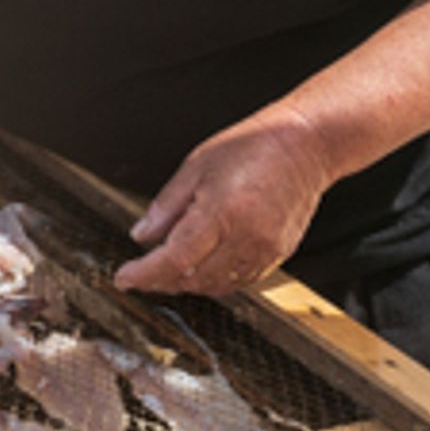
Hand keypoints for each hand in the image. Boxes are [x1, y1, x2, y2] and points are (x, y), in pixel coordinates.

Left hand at [112, 113, 336, 297]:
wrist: (305, 145)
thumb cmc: (253, 146)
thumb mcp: (196, 166)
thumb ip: (167, 206)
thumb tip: (142, 235)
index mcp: (223, 213)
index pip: (175, 259)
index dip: (145, 273)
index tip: (124, 278)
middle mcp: (247, 237)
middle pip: (193, 278)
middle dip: (161, 280)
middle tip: (140, 273)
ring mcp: (266, 249)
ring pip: (216, 285)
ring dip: (187, 283)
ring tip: (166, 270)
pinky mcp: (279, 254)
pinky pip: (240, 280)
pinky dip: (215, 280)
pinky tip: (200, 267)